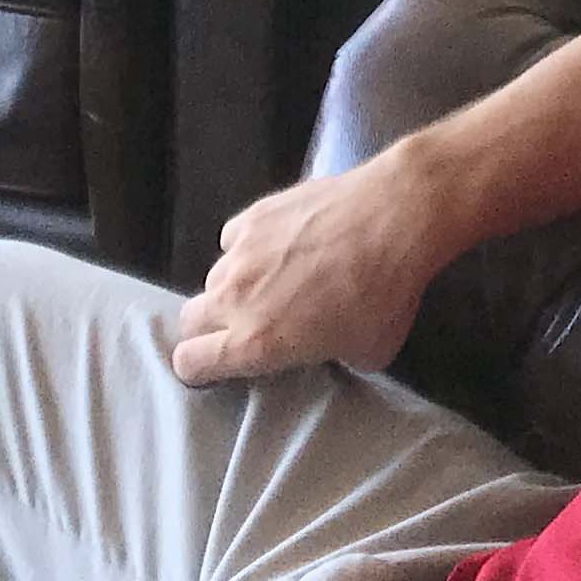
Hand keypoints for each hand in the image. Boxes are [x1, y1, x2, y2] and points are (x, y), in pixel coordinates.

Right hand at [169, 159, 437, 387]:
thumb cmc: (383, 296)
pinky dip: (249, 246)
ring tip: (272, 282)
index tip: (217, 366)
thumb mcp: (363, 354)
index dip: (199, 368)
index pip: (189, 362)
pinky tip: (280, 244)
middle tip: (243, 327)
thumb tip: (326, 346)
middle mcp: (234, 296)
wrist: (391, 219)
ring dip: (233, 286)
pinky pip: (234, 238)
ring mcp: (240, 249)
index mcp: (253, 343)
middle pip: (189, 318)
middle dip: (208, 328)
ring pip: (215, 276)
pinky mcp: (254, 212)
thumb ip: (326, 358)